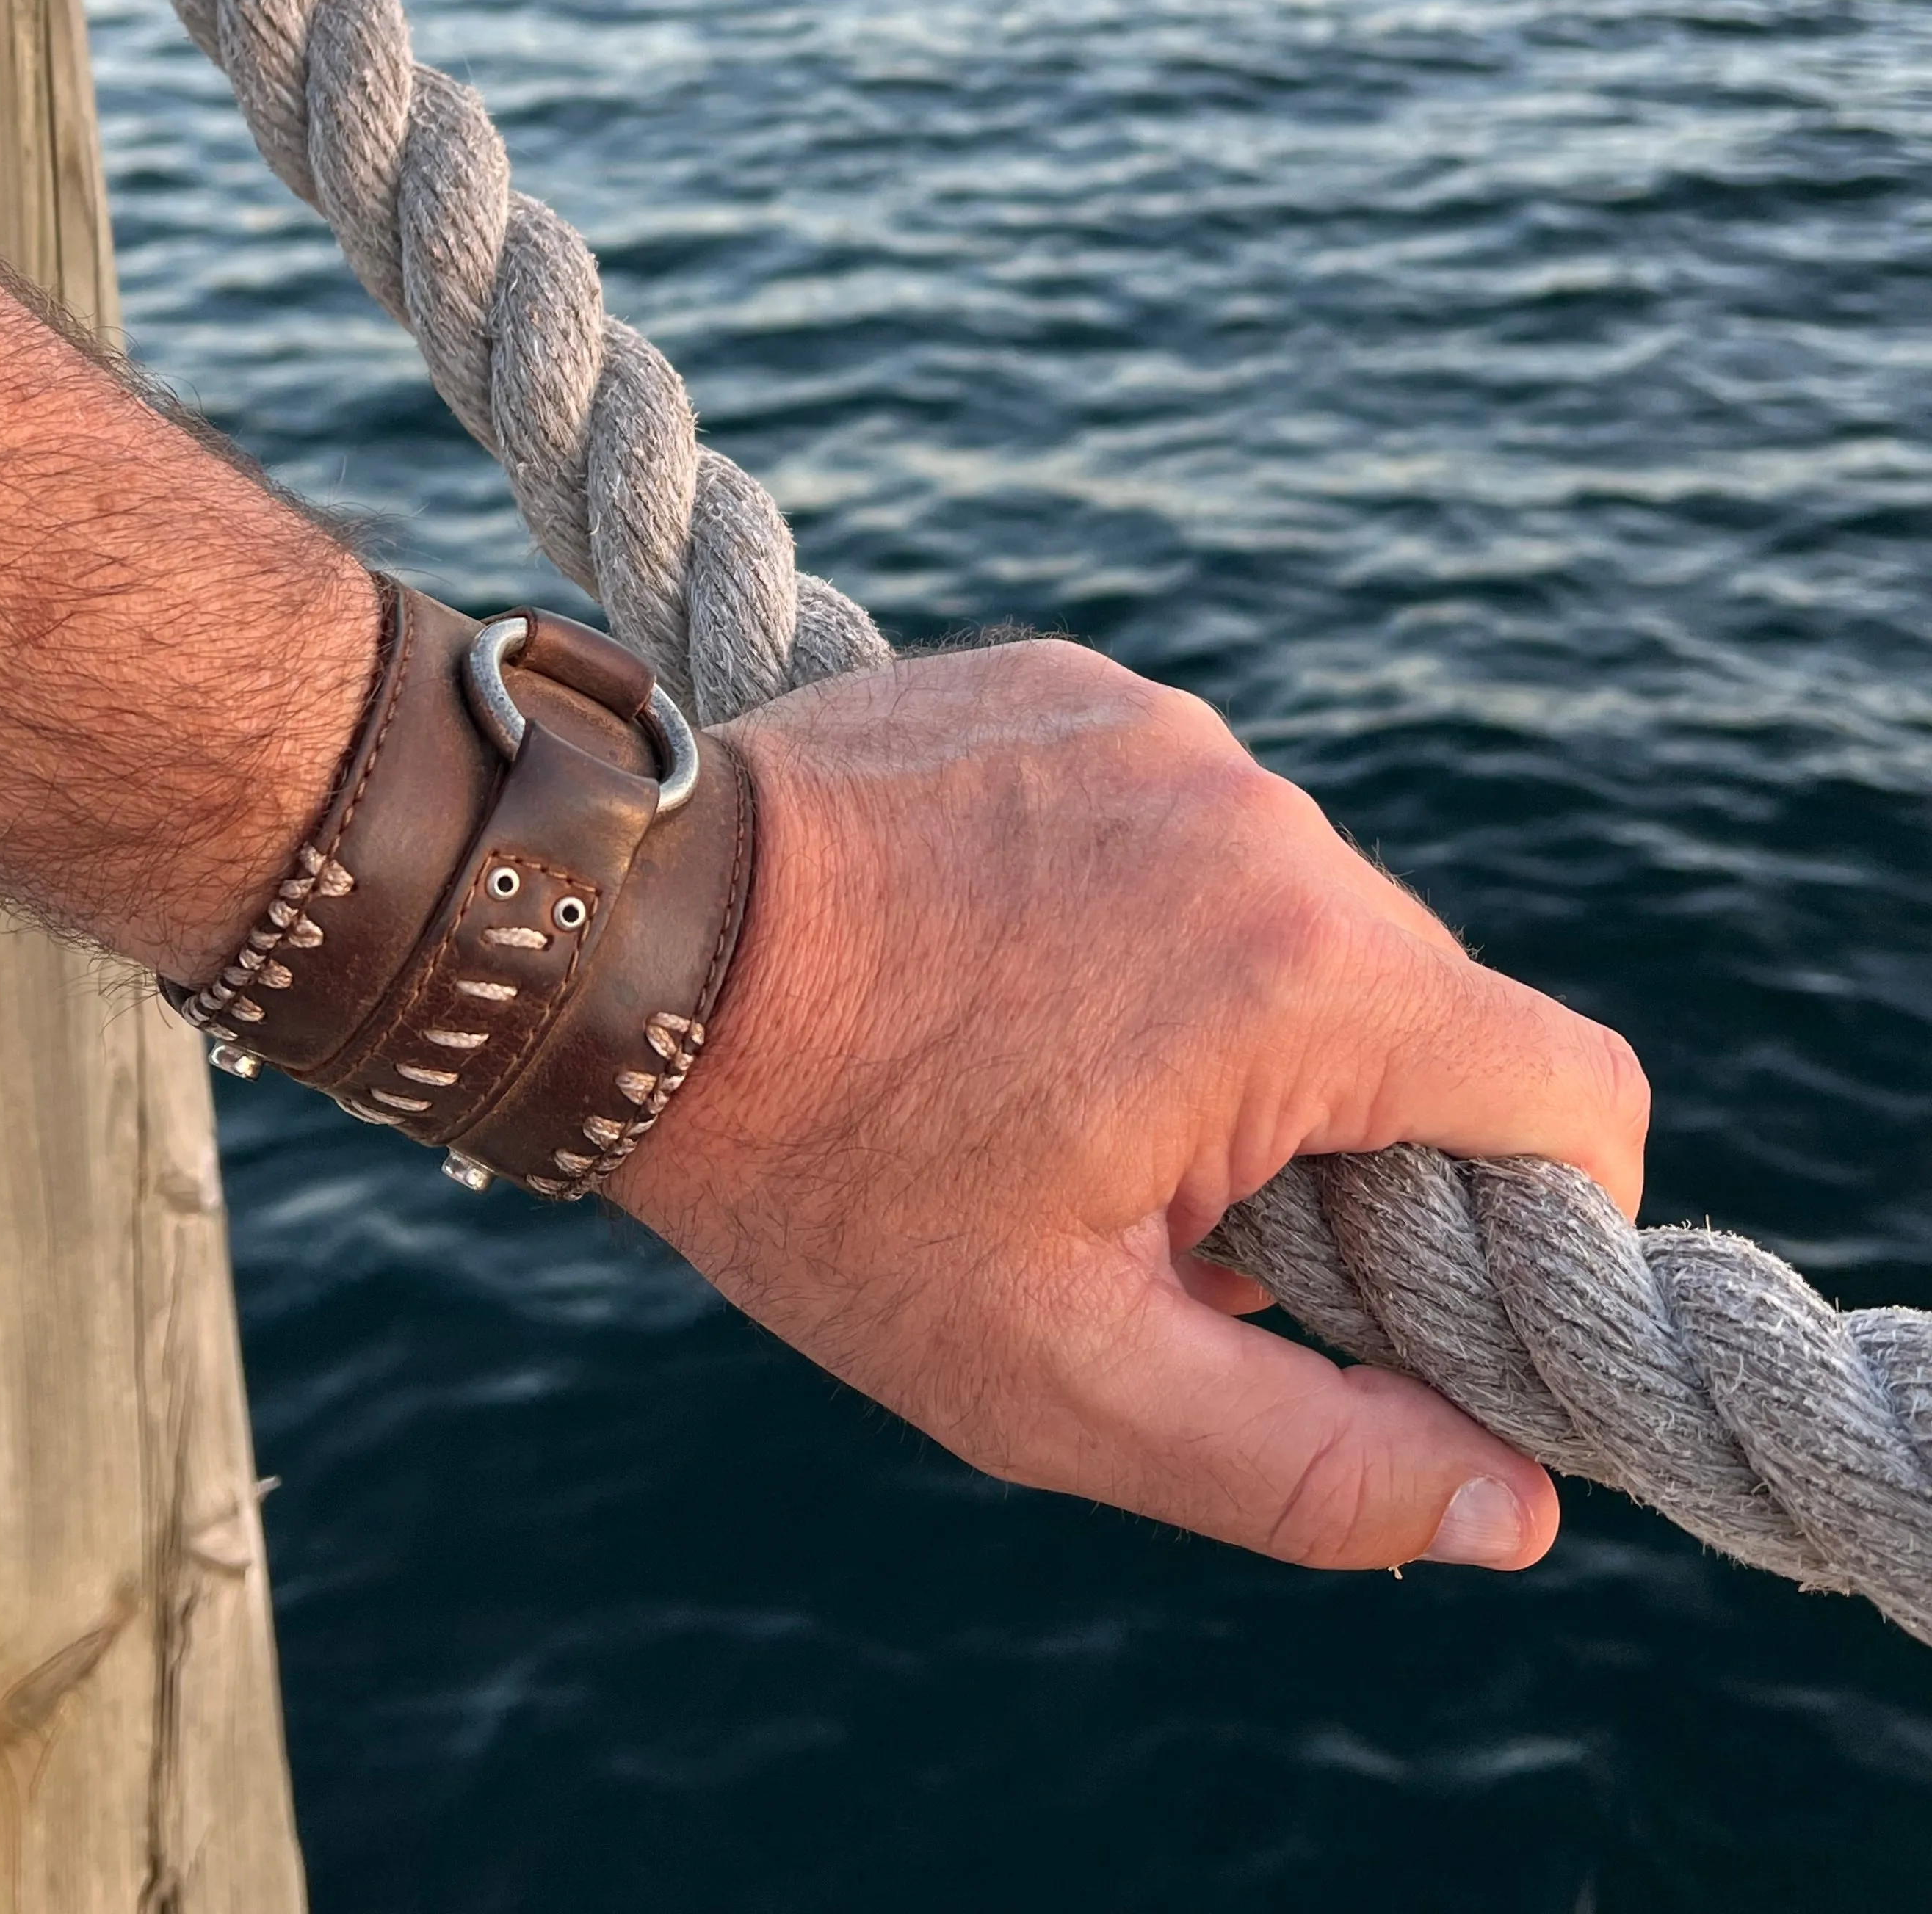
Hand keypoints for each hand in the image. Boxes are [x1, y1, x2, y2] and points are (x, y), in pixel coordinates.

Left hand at [611, 639, 1647, 1573]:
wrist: (613, 943)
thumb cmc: (826, 1172)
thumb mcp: (1059, 1381)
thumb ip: (1312, 1466)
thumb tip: (1507, 1503)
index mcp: (1304, 977)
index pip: (1575, 1088)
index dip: (1550, 1214)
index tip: (1428, 1282)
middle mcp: (1263, 814)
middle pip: (1429, 1005)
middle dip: (1356, 1125)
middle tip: (1179, 1206)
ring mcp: (1163, 729)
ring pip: (1302, 908)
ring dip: (1241, 1011)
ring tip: (1066, 1079)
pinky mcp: (1076, 684)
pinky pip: (1186, 816)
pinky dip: (1146, 904)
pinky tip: (1009, 966)